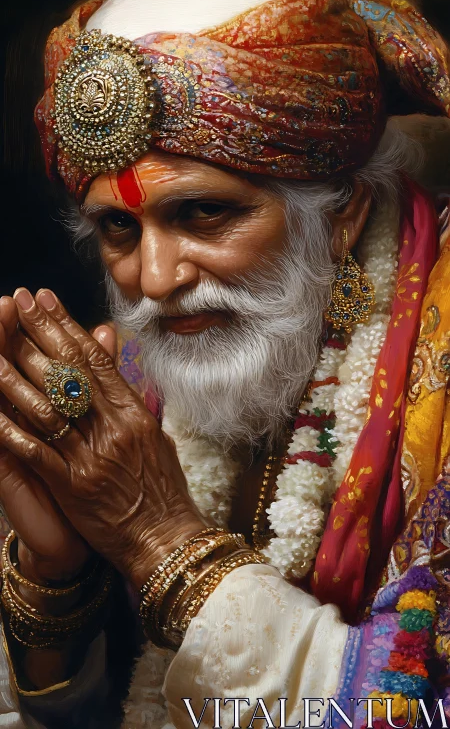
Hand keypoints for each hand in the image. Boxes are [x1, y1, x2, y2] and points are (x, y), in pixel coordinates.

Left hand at [0, 289, 205, 588]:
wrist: (166, 539)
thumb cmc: (162, 488)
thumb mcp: (153, 435)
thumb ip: (129, 395)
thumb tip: (113, 357)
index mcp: (133, 413)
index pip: (94, 360)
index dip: (66, 325)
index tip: (45, 299)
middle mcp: (113, 428)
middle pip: (68, 373)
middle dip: (37, 334)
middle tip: (14, 302)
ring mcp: (92, 456)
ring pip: (46, 407)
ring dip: (14, 375)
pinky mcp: (73, 487)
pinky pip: (36, 451)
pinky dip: (11, 430)